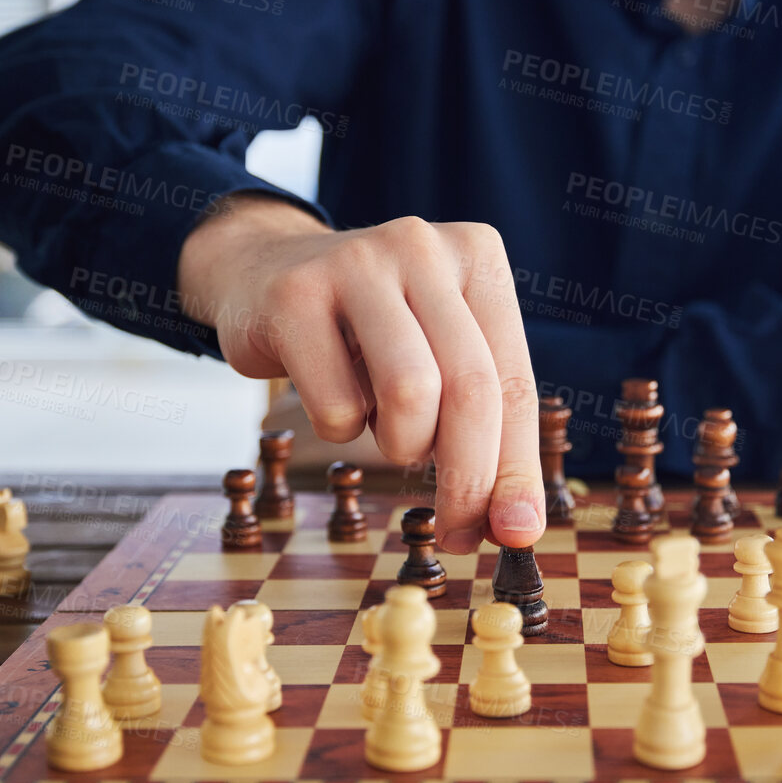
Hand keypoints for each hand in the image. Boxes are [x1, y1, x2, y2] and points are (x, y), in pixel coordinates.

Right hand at [177, 194, 544, 552]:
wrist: (263, 270)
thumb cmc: (369, 333)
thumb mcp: (439, 355)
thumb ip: (485, 425)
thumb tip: (516, 524)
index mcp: (478, 256)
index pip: (515, 380)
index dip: (518, 468)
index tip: (517, 533)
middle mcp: (424, 247)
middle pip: (470, 390)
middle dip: (469, 480)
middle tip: (459, 534)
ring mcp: (357, 262)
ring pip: (410, 393)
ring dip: (401, 444)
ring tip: (387, 431)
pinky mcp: (294, 295)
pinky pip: (336, 404)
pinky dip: (340, 427)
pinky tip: (332, 391)